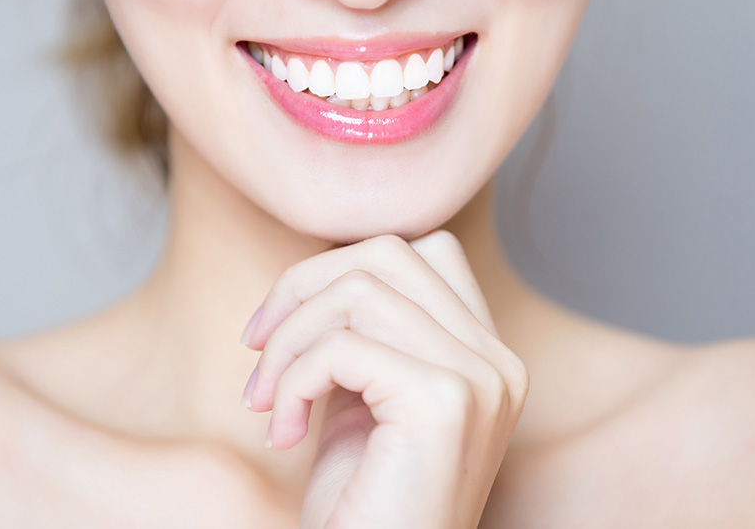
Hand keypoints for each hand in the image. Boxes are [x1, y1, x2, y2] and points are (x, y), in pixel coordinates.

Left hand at [239, 231, 529, 528]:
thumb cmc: (363, 505)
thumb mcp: (362, 400)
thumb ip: (361, 332)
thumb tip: (314, 275)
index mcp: (486, 353)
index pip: (423, 251)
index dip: (341, 270)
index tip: (286, 325)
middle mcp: (498, 359)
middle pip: (388, 253)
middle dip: (302, 289)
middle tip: (257, 349)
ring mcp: (480, 379)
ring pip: (358, 291)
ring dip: (288, 342)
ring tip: (266, 401)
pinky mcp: (444, 403)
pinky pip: (341, 347)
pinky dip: (292, 381)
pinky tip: (284, 433)